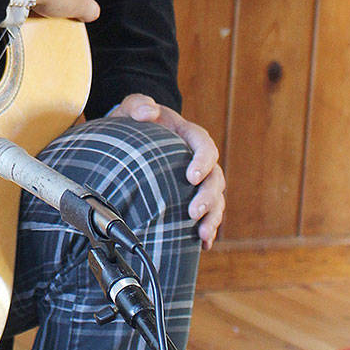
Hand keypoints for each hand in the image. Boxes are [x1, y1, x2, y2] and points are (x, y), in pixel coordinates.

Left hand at [109, 93, 224, 246]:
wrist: (134, 134)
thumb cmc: (136, 121)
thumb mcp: (132, 108)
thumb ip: (138, 105)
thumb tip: (148, 112)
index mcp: (189, 136)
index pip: (205, 146)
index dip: (203, 161)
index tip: (191, 176)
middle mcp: (199, 160)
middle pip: (215, 178)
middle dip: (208, 197)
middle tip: (193, 212)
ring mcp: (198, 180)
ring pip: (216, 199)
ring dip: (212, 217)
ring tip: (202, 234)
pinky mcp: (191, 197)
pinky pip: (207, 214)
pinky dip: (207, 229)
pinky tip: (203, 245)